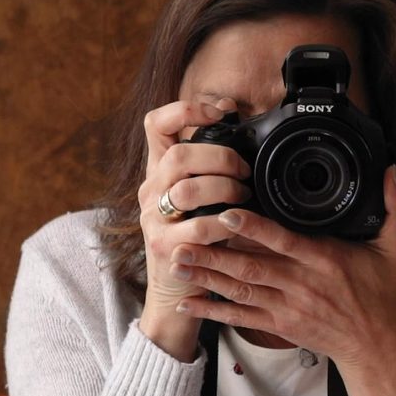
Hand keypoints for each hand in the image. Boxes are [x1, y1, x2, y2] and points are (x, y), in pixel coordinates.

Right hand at [137, 96, 251, 360]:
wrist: (176, 285)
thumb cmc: (197, 235)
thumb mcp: (200, 196)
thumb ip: (211, 167)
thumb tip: (242, 129)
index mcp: (159, 171)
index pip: (156, 124)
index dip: (185, 110)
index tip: (219, 112)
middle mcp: (150, 190)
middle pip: (178, 155)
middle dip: (220, 157)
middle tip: (244, 171)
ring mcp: (152, 219)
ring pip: (187, 189)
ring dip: (225, 188)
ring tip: (244, 196)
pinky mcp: (164, 246)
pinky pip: (197, 228)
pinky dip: (224, 222)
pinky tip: (236, 222)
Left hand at [172, 165, 395, 395]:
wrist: (375, 344)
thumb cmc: (381, 293)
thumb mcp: (395, 248)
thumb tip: (394, 171)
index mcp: (324, 260)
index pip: (284, 240)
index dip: (254, 228)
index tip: (227, 213)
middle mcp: (300, 284)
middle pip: (250, 266)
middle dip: (213, 253)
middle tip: (181, 238)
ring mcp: (286, 307)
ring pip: (239, 290)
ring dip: (206, 276)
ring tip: (176, 262)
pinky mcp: (278, 325)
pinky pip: (241, 317)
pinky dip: (213, 311)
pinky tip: (188, 303)